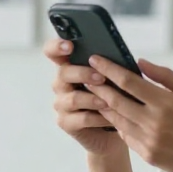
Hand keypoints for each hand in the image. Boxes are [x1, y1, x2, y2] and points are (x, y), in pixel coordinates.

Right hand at [44, 39, 122, 155]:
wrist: (116, 126)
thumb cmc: (115, 95)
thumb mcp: (113, 77)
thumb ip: (109, 65)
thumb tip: (120, 55)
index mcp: (69, 66)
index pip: (52, 51)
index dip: (57, 46)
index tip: (69, 46)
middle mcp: (61, 83)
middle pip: (63, 73)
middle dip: (83, 73)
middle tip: (101, 77)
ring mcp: (61, 103)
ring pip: (73, 98)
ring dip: (93, 99)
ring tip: (110, 102)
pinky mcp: (65, 122)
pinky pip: (81, 119)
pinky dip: (98, 118)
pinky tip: (110, 118)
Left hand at [86, 56, 172, 171]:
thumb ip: (166, 77)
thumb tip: (141, 62)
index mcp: (166, 103)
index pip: (128, 81)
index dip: (108, 69)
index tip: (95, 59)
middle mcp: (153, 122)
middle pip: (115, 100)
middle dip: (98, 85)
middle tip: (85, 74)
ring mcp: (148, 141)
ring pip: (116, 119)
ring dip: (103, 105)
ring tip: (93, 92)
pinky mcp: (147, 155)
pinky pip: (125, 136)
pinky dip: (117, 123)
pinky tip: (113, 114)